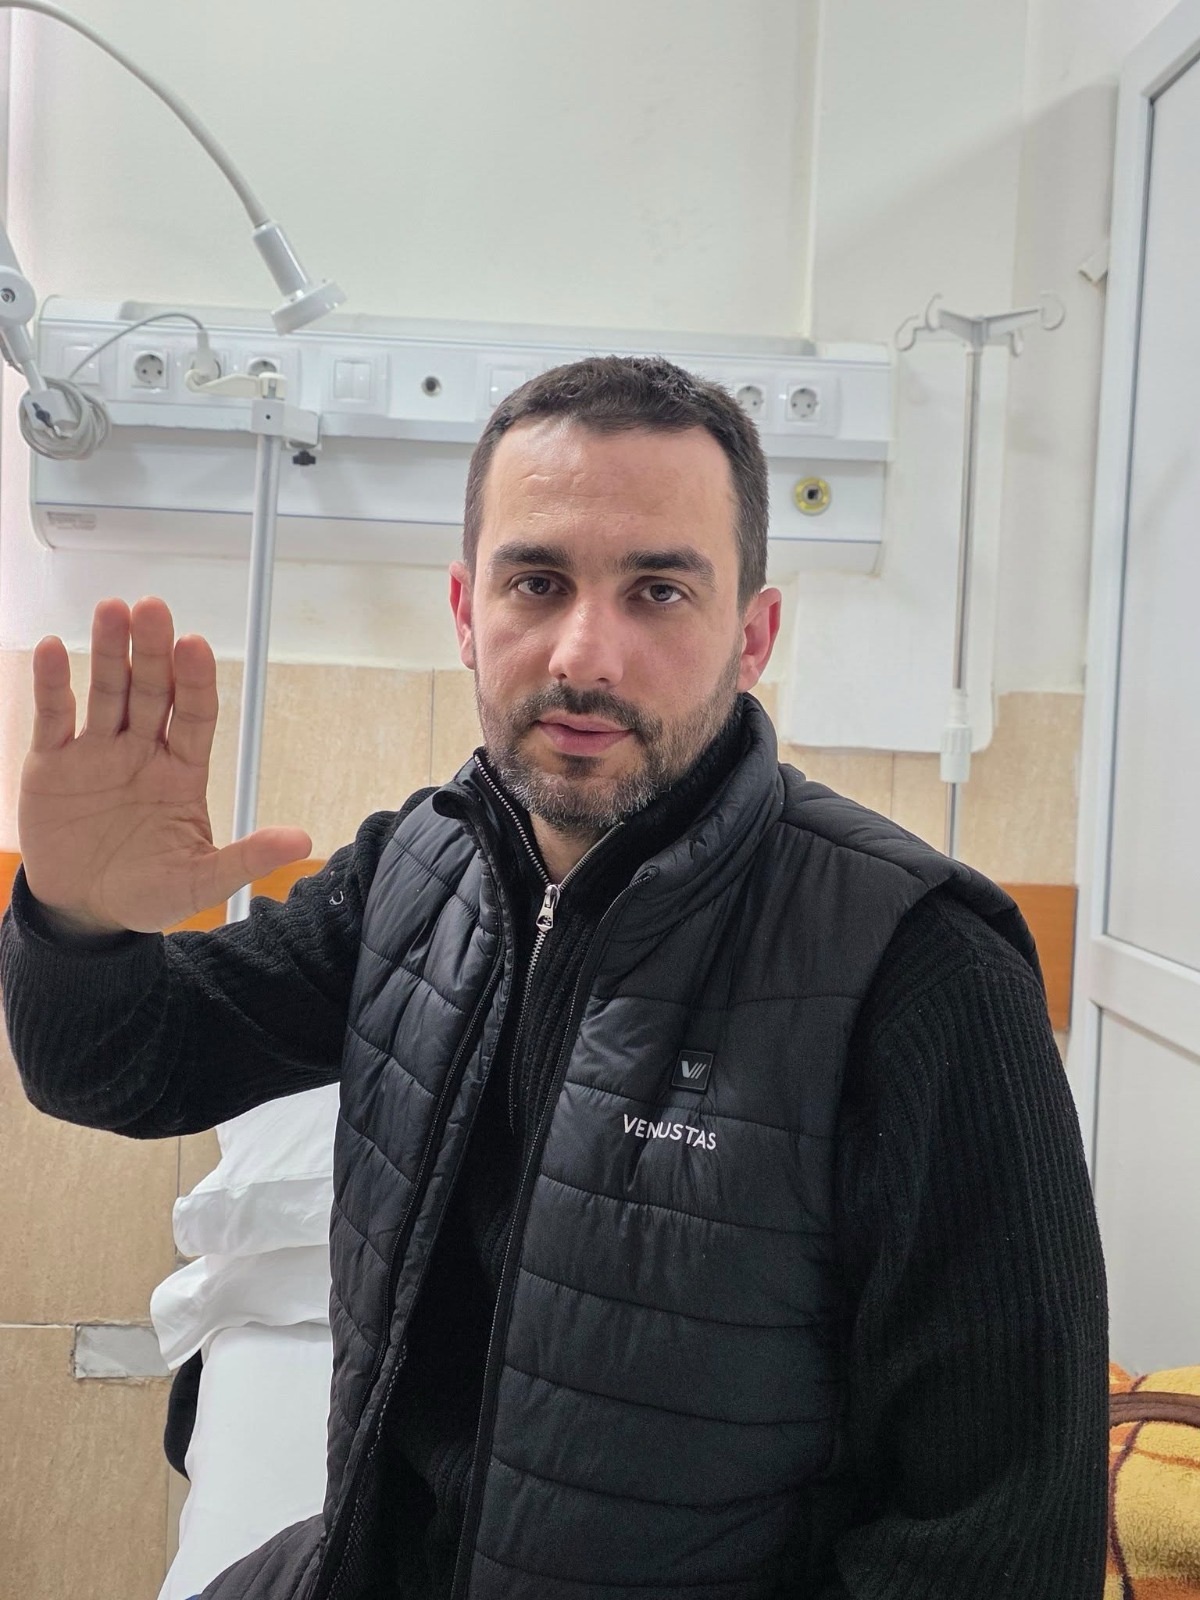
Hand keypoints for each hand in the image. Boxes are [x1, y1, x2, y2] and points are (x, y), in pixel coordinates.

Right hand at [18, 596, 311, 933]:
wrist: (84, 912)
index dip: (194, 681)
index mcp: (182, 772)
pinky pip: (54, 716)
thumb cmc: (148, 893)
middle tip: (152, 608)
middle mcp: (142, 751)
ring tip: (111, 610)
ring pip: (106, 691)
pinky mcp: (52, 762)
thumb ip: (246, 859)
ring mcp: (97, 752)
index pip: (193, 716)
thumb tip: (302, 842)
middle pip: (150, 690)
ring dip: (108, 651)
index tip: (196, 645)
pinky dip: (52, 683)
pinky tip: (54, 648)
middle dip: (153, 650)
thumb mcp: (200, 882)